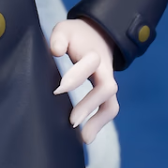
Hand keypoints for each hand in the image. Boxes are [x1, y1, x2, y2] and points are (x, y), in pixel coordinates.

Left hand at [49, 20, 118, 143]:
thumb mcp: (65, 29)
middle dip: (90, 104)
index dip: (76, 77)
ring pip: (111, 104)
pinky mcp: (106, 95)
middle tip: (72, 121)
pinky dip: (99, 125)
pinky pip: (108, 110)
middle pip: (107, 88)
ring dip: (99, 121)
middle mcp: (105, 71)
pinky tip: (85, 138)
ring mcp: (107, 84)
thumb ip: (59, 38)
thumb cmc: (76, 36)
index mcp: (94, 54)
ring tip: (84, 138)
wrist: (97, 36)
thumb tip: (56, 51)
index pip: (91, 64)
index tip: (59, 89)